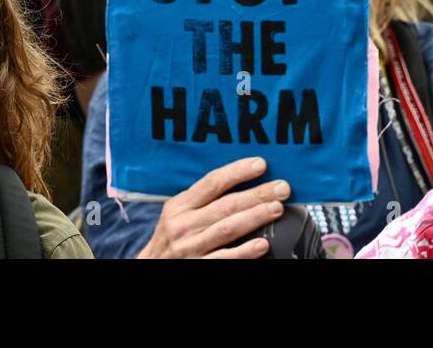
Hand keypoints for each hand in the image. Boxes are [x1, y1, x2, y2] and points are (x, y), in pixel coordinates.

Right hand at [137, 157, 289, 258]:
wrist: (150, 268)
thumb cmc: (171, 238)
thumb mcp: (178, 213)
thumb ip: (202, 200)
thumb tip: (239, 180)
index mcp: (180, 205)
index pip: (212, 182)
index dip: (238, 172)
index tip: (261, 164)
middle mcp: (184, 224)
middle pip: (226, 205)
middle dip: (257, 194)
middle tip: (282, 188)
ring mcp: (191, 247)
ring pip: (228, 229)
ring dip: (255, 217)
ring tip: (277, 209)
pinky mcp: (197, 267)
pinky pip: (224, 258)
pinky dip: (244, 251)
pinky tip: (262, 245)